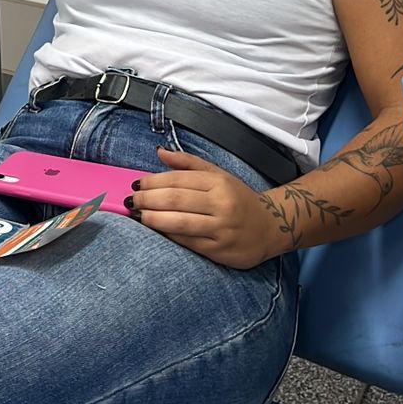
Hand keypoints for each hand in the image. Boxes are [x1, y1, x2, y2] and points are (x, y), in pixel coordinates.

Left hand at [126, 147, 279, 268]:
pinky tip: (156, 231)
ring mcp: (221, 229)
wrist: (271, 226)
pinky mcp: (220, 251)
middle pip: (176, 200)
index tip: (136, 184)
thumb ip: (187, 163)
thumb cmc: (238, 198)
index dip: (154, 181)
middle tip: (132, 201)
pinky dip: (169, 236)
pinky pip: (189, 242)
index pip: (179, 179)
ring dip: (154, 219)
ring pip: (181, 223)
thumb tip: (160, 152)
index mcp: (218, 182)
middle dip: (149, 200)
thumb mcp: (218, 174)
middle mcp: (221, 204)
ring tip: (138, 215)